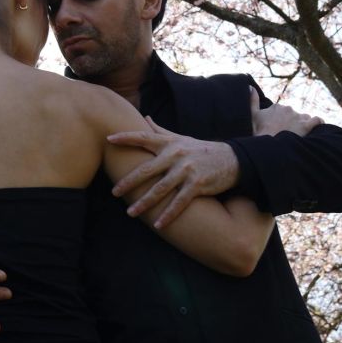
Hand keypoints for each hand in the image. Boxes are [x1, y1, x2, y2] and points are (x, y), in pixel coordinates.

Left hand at [107, 117, 239, 228]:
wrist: (233, 160)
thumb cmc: (201, 150)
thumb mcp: (181, 138)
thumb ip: (161, 131)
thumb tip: (145, 118)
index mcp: (170, 143)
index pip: (144, 137)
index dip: (126, 137)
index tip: (109, 139)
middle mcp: (176, 155)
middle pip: (148, 169)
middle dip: (129, 181)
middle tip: (114, 192)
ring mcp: (187, 170)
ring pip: (161, 188)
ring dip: (145, 202)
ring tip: (131, 213)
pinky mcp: (198, 184)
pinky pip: (180, 202)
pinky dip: (169, 214)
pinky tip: (158, 224)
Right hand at [249, 87, 322, 136]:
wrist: (267, 147)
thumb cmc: (258, 133)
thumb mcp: (252, 116)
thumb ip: (252, 100)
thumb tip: (251, 87)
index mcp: (277, 107)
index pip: (284, 112)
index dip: (282, 121)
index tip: (279, 130)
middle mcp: (289, 109)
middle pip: (294, 115)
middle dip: (292, 124)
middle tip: (288, 136)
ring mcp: (298, 117)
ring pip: (305, 118)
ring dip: (303, 125)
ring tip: (299, 136)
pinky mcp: (306, 126)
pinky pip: (317, 121)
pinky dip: (318, 124)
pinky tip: (317, 129)